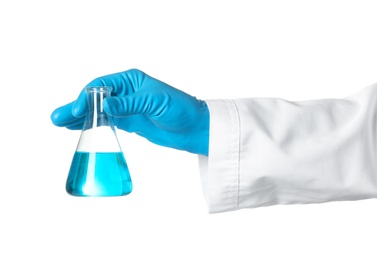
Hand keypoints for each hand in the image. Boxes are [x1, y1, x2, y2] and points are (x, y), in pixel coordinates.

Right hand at [51, 69, 208, 155]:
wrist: (195, 128)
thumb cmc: (181, 109)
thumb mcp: (155, 102)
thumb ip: (129, 104)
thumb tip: (105, 105)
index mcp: (131, 80)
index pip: (101, 86)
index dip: (86, 98)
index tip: (76, 111)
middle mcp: (127, 92)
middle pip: (95, 98)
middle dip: (76, 107)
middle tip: (57, 118)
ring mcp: (127, 108)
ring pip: (98, 111)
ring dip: (80, 117)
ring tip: (60, 124)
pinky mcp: (130, 122)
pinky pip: (106, 122)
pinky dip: (92, 125)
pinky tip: (78, 128)